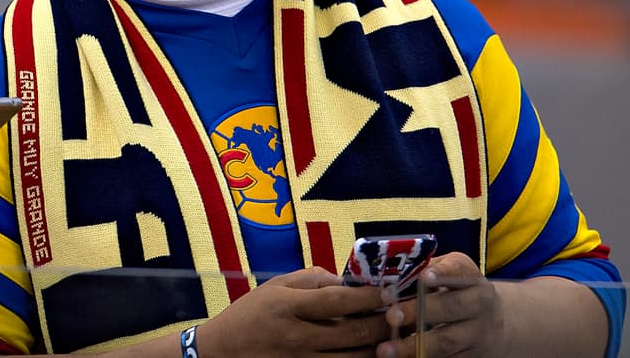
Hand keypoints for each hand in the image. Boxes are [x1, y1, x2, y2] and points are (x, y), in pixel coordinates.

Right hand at [195, 267, 392, 356]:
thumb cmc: (251, 314)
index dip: (368, 297)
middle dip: (385, 324)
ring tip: (400, 336)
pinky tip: (375, 354)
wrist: (223, 352)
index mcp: (288, 305)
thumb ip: (310, 279)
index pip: (336, 301)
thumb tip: (347, 280)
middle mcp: (297, 336)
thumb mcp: (274, 287)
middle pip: (353, 333)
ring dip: (381, 347)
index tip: (389, 291)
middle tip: (406, 314)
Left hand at [377, 253, 502, 357]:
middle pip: (450, 307)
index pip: (459, 271)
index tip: (423, 276)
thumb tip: (390, 274)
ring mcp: (477, 335)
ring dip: (414, 346)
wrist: (500, 323)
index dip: (443, 273)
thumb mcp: (452, 274)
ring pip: (445, 341)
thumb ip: (428, 270)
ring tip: (386, 349)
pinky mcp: (472, 357)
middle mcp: (479, 306)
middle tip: (391, 316)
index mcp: (471, 278)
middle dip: (419, 311)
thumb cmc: (460, 291)